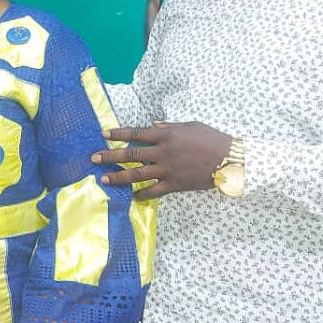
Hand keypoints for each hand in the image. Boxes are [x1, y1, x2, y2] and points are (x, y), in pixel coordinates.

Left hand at [91, 121, 230, 199]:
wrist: (229, 159)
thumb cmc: (212, 138)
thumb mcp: (190, 125)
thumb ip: (169, 126)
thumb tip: (153, 125)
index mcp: (166, 135)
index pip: (137, 133)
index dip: (119, 133)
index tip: (104, 134)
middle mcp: (163, 152)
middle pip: (131, 154)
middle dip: (110, 156)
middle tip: (93, 158)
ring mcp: (167, 169)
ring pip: (137, 174)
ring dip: (119, 176)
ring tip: (103, 178)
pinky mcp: (175, 184)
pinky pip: (154, 191)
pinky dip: (142, 194)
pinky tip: (132, 197)